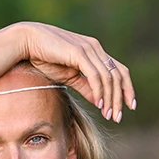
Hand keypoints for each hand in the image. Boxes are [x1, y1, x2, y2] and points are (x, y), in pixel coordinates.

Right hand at [18, 22, 135, 122]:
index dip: (128, 88)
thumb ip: (86, 87)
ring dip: (110, 98)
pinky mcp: (79, 53)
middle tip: (117, 117)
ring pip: (108, 78)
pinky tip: (100, 104)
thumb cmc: (46, 57)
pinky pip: (95, 75)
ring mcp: (89, 49)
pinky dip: (99, 91)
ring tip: (108, 115)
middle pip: (118, 75)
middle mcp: (96, 48)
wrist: (27, 42)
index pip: (120, 71)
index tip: (130, 106)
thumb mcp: (70, 76)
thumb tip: (100, 101)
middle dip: (120, 98)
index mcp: (96, 51)